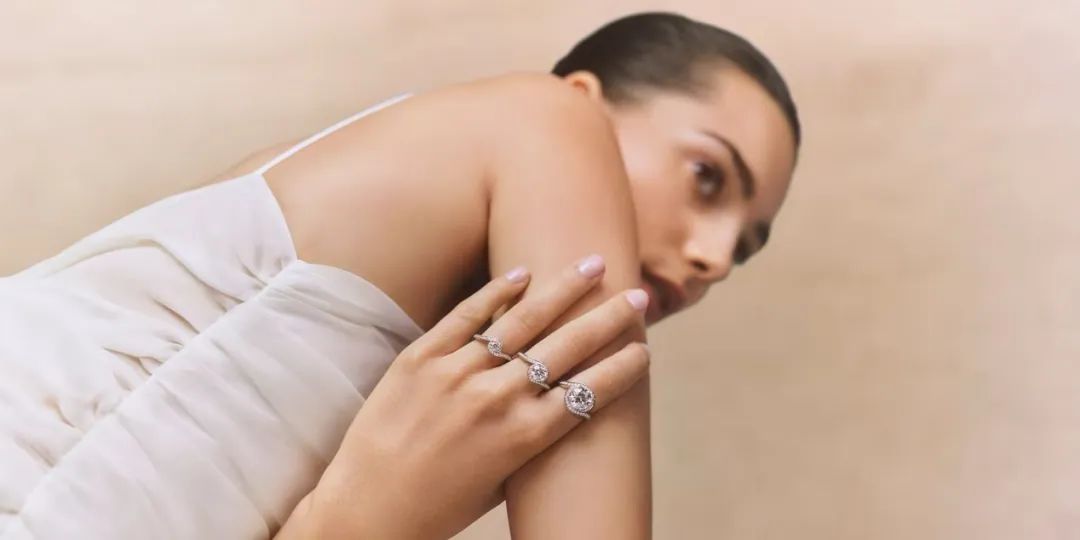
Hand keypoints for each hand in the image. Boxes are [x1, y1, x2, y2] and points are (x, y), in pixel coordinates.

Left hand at [278, 254, 649, 538]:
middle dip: (610, 319)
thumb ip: (532, 437)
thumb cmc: (440, 506)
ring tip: (594, 263)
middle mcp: (498, 400)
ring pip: (523, 320)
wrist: (366, 511)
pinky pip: (466, 316)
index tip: (645, 348)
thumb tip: (558, 400)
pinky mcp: (420, 358)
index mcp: (525, 438)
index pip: (590, 391)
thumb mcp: (503, 480)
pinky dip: (496, 292)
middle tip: (638, 294)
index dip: (622, 367)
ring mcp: (457, 374)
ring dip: (565, 289)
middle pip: (568, 347)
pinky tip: (522, 273)